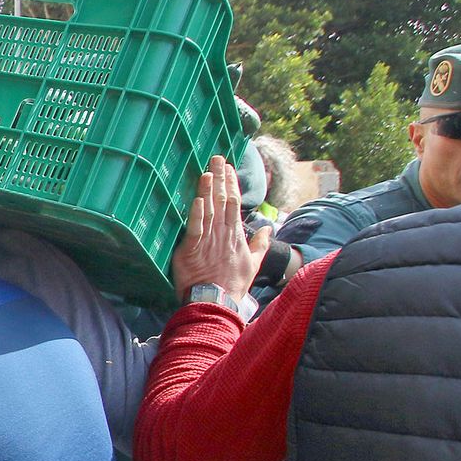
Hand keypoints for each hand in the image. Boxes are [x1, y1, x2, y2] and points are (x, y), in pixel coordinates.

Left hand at [171, 155, 270, 299]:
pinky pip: (195, 229)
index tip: (228, 167)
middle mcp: (223, 233)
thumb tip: (268, 229)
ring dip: (208, 190)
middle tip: (216, 157)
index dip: (231, 184)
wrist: (219, 303)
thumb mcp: (253, 264)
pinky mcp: (192, 250)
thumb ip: (260, 245)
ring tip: (208, 171)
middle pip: (222, 200)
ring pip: (209, 210)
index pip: (234, 203)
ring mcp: (208, 241)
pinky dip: (196, 214)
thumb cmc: (233, 285)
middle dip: (220, 178)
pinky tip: (197, 199)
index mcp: (235, 235)